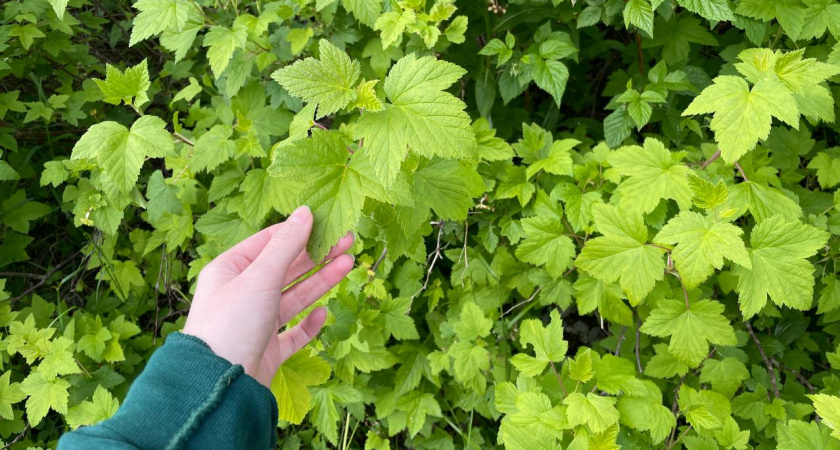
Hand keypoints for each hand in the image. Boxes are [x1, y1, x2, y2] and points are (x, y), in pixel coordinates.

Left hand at [182, 206, 353, 386]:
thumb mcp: (260, 277)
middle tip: (348, 240)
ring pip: (293, 298)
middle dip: (316, 255)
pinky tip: (323, 313)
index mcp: (229, 272)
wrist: (219, 386)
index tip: (327, 221)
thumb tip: (305, 212)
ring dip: (320, 281)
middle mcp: (241, 295)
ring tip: (348, 264)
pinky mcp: (267, 350)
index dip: (298, 231)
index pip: (268, 242)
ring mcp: (255, 324)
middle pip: (285, 269)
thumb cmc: (230, 324)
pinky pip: (293, 333)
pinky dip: (309, 323)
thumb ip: (286, 246)